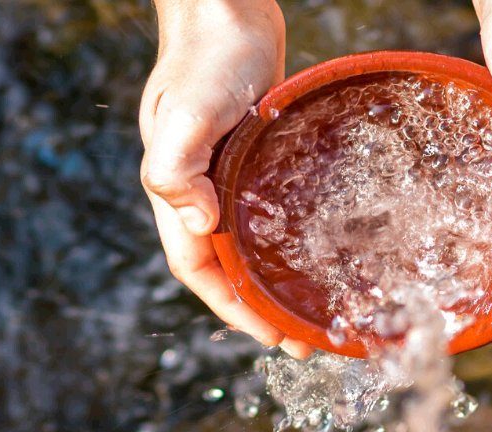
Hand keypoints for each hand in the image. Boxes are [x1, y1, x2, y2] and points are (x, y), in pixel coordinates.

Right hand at [140, 0, 311, 357]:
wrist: (224, 7)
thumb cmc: (207, 56)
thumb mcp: (190, 111)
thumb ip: (177, 167)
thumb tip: (199, 226)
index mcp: (176, 188)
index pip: (198, 267)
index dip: (231, 307)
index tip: (271, 336)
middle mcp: (197, 186)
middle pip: (222, 264)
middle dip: (256, 307)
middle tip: (303, 338)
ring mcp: (223, 170)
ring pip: (245, 240)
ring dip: (271, 277)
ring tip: (311, 306)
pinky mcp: (251, 152)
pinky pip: (265, 207)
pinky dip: (284, 235)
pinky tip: (316, 244)